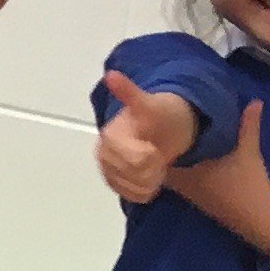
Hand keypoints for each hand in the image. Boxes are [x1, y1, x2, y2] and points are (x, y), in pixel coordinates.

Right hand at [95, 67, 195, 202]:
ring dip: (150, 180)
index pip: (131, 159)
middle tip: (159, 156)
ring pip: (131, 187)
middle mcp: (104, 153)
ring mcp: (109, 169)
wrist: (165, 128)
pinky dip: (145, 190)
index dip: (148, 158)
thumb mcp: (149, 102)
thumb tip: (110, 74)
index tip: (156, 151)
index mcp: (109, 135)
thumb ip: (128, 93)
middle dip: (151, 168)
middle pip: (132, 174)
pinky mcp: (116, 183)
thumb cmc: (159, 115)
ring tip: (156, 165)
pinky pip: (131, 196)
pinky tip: (151, 177)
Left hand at [161, 97, 269, 253]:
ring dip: (162, 148)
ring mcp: (180, 186)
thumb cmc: (247, 184)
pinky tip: (179, 144)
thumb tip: (254, 100)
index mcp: (181, 168)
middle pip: (152, 155)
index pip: (152, 148)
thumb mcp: (248, 151)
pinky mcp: (188, 190)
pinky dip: (172, 158)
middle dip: (152, 138)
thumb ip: (248, 125)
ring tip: (163, 125)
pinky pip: (171, 170)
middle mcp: (174, 178)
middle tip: (153, 116)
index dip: (147, 132)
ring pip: (161, 163)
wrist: (255, 217)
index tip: (147, 115)